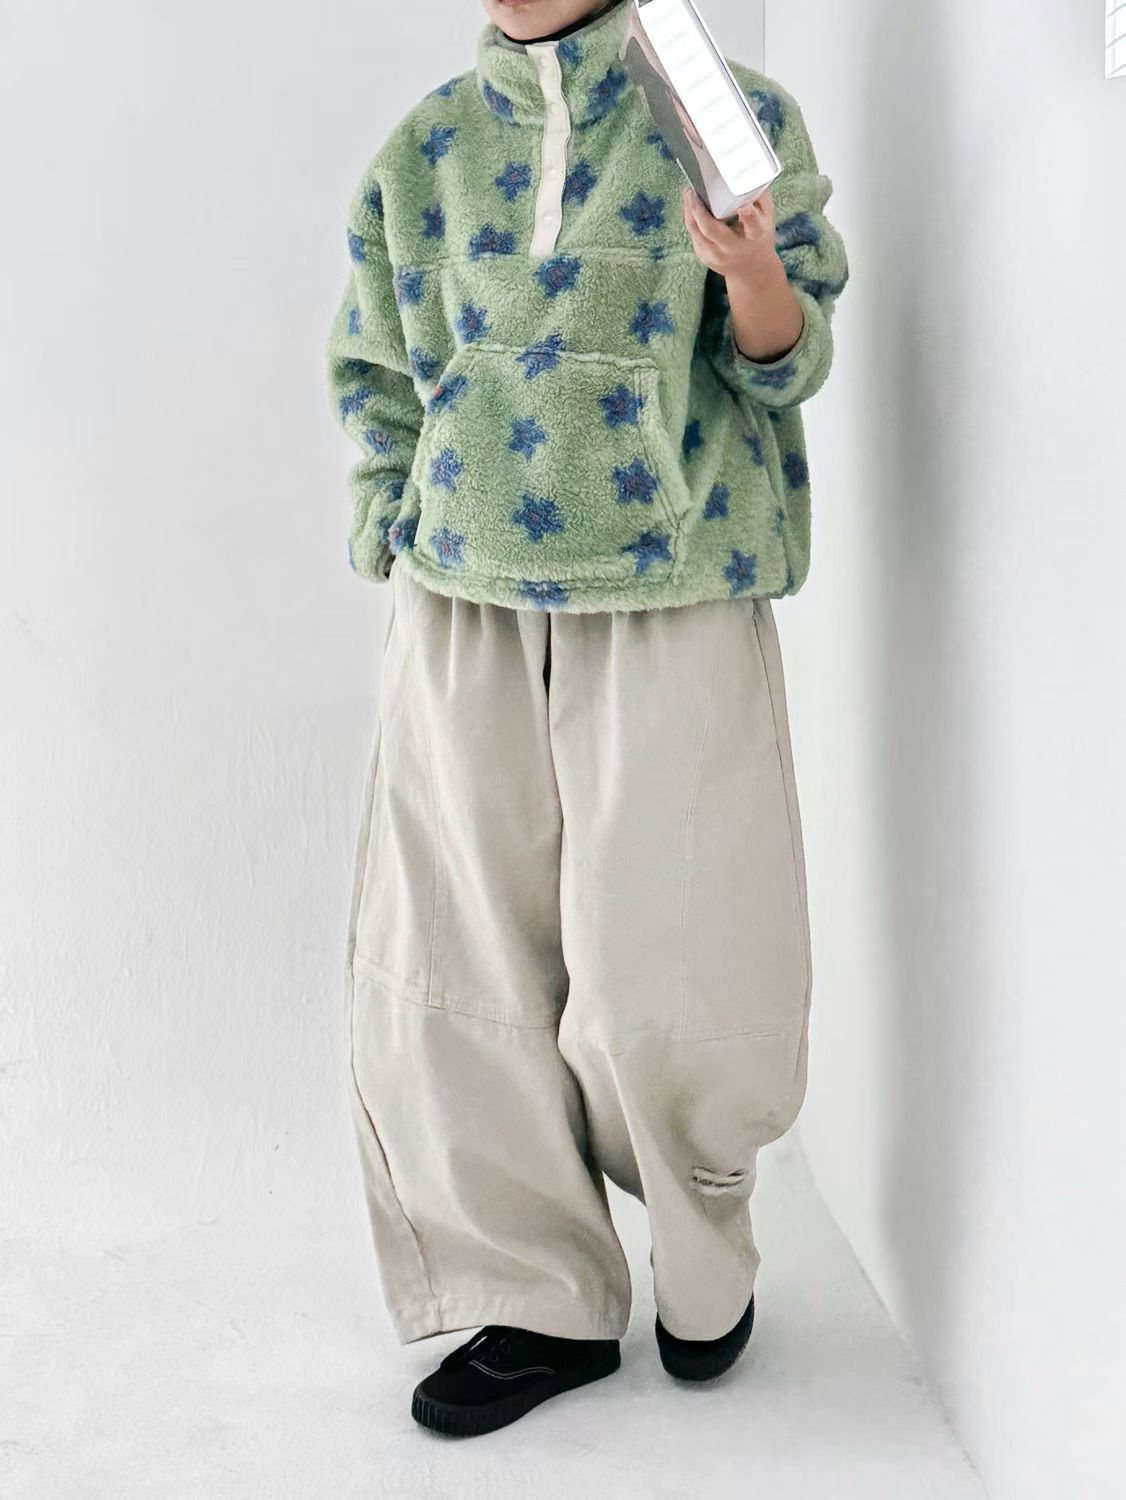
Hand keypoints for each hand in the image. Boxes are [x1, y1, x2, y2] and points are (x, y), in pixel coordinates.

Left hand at [683, 183, 804, 363]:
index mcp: (755, 236)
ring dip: (689, 212)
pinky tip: (690, 206)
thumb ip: (760, 197)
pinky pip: (694, 236)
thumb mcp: (767, 218)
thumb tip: (749, 171)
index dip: (749, 216)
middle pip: (712, 230)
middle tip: (692, 190)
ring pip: (697, 232)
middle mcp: (734, 249)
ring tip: (688, 193)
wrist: (751, 270)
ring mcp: (718, 256)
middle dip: (698, 209)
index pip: (752, 226)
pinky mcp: (706, 258)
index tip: (744, 206)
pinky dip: (691, 219)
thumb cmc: (758, 236)